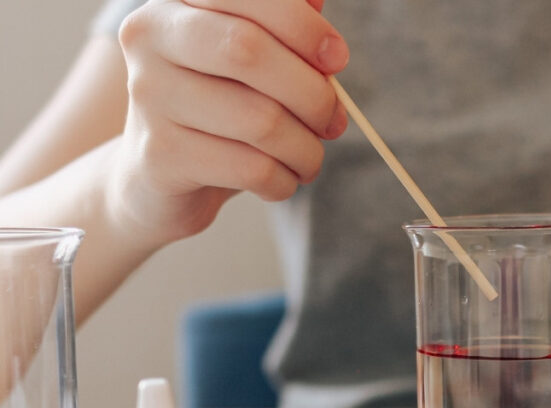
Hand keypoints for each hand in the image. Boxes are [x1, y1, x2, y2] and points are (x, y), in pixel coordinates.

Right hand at [108, 0, 348, 246]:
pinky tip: (282, 181)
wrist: (159, 176)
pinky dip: (284, 182)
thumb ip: (284, 27)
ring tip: (309, 159)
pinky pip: (252, 168)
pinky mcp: (160, 156)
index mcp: (177, 3)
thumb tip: (319, 9)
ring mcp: (149, 97)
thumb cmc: (221, 107)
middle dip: (312, 93)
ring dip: (306, 149)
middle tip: (333, 121)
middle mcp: (150, 40)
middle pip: (249, 51)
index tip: (336, 58)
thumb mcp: (254, 60)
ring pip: (261, 120)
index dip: (302, 25)